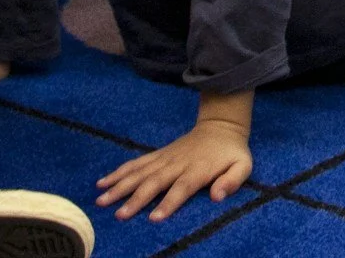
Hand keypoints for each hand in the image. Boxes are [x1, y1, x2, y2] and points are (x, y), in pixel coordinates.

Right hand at [97, 119, 252, 221]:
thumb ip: (232, 180)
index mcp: (198, 169)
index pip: (182, 187)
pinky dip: (119, 172)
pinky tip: (103, 182)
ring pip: (139, 172)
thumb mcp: (243, 165)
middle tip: (120, 214)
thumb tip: (218, 196)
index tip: (153, 218)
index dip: (168, 202)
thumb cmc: (232, 152)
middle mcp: (177, 163)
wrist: (221, 126)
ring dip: (120, 186)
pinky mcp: (158, 155)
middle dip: (136, 198)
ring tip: (102, 199)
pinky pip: (136, 163)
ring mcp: (165, 158)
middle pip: (154, 181)